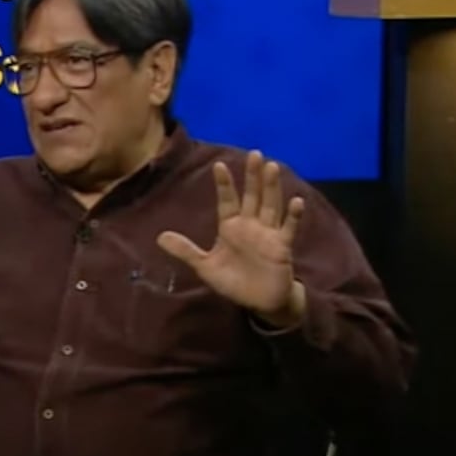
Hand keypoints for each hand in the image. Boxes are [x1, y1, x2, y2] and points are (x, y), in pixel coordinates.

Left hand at [156, 151, 305, 326]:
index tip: (219, 165)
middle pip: (252, 196)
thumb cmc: (233, 281)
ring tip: (272, 167)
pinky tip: (296, 201)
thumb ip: (186, 251)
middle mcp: (250, 225)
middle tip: (255, 154)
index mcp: (231, 227)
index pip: (227, 200)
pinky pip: (288, 229)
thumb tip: (159, 237)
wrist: (258, 302)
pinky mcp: (282, 247)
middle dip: (253, 176)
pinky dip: (293, 216)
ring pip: (270, 206)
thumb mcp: (205, 266)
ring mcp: (268, 234)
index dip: (224, 184)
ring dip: (271, 188)